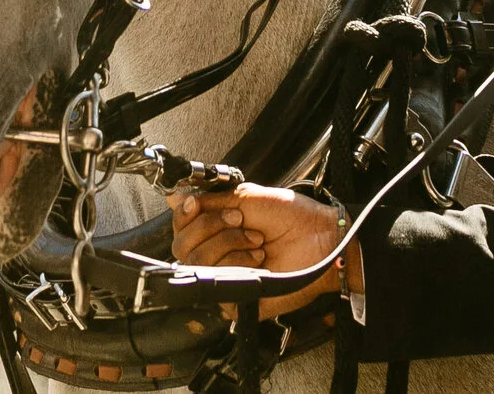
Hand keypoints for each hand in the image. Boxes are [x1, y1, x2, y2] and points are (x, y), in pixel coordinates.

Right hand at [170, 185, 347, 320]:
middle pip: (181, 245)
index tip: (196, 205)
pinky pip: (216, 282)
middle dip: (211, 226)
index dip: (183, 215)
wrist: (318, 239)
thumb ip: (208, 199)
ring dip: (230, 243)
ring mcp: (224, 277)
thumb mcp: (245, 197)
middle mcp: (216, 253)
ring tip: (257, 241)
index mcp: (216, 229)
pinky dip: (239, 264)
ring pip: (198, 260)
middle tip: (239, 220)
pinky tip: (259, 261)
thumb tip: (175, 194)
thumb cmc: (292, 218)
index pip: (180, 227)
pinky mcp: (234, 299)